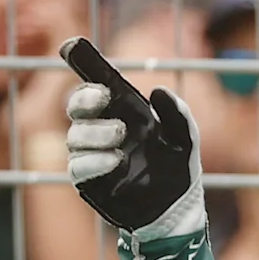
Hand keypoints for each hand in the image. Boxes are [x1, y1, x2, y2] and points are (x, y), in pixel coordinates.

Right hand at [65, 77, 206, 239]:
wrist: (176, 212)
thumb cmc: (178, 170)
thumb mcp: (186, 140)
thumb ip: (178, 115)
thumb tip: (158, 92)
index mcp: (124, 111)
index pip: (97, 82)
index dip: (83, 62)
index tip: (72, 47)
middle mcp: (103, 128)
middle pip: (76, 105)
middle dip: (84, 98)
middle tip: (104, 98)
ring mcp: (93, 155)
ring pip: (74, 135)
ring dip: (95, 132)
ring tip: (120, 139)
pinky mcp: (89, 181)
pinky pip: (77, 167)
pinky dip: (93, 160)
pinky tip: (116, 161)